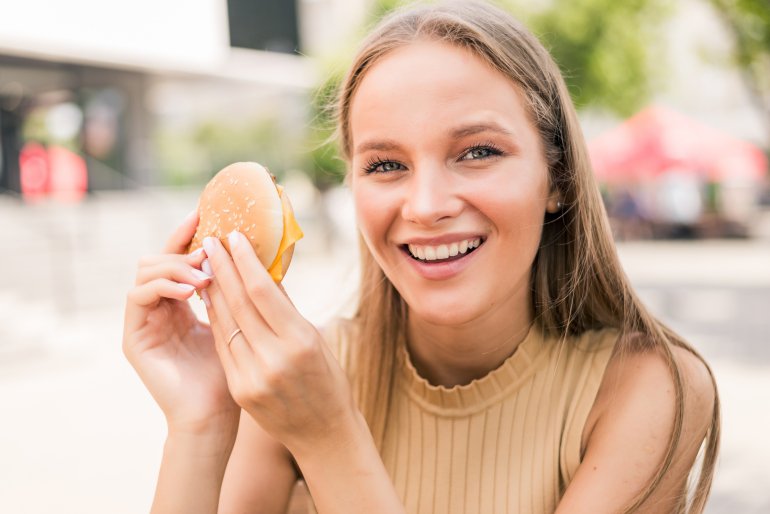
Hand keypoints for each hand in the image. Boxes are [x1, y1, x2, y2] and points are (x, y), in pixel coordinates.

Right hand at [123, 211, 239, 436]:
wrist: (215, 415)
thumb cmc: (233, 370)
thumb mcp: (236, 319)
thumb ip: (232, 288)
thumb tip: (250, 249)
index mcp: (181, 301)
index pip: (179, 256)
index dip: (189, 233)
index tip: (207, 212)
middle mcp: (159, 307)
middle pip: (157, 256)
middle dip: (182, 246)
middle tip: (209, 246)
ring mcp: (143, 321)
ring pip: (145, 269)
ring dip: (176, 265)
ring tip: (205, 275)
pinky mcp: (133, 337)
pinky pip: (137, 295)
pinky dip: (164, 285)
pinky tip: (191, 290)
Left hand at [200, 231, 360, 456]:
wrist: (324, 432)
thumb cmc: (327, 378)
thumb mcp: (315, 339)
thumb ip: (286, 308)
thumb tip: (263, 270)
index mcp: (300, 341)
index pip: (263, 291)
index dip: (244, 261)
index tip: (233, 236)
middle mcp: (274, 358)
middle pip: (239, 303)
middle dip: (222, 267)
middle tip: (212, 240)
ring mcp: (253, 377)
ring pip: (226, 323)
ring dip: (214, 290)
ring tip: (206, 263)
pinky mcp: (240, 389)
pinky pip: (224, 345)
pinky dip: (217, 319)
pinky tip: (211, 298)